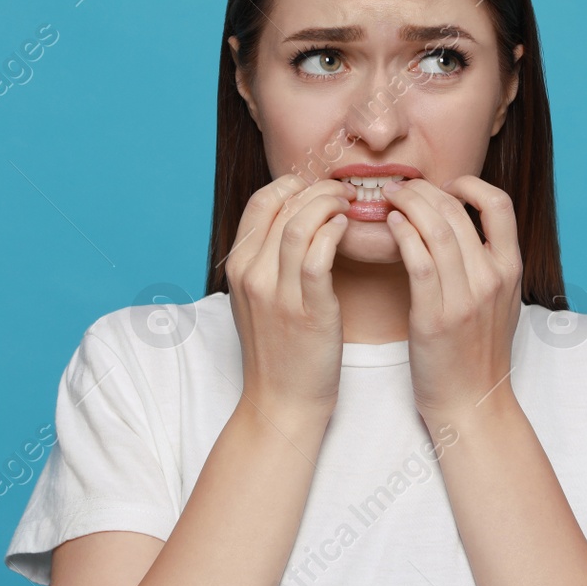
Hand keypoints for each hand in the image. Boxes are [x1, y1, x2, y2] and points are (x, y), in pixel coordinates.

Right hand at [224, 173, 355, 427]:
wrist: (281, 400)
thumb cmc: (277, 348)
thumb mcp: (256, 298)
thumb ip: (265, 259)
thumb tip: (292, 219)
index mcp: (237, 266)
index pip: (260, 202)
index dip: (292, 184)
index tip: (317, 187)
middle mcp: (250, 274)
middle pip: (282, 206)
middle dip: (317, 189)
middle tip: (343, 191)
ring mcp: (276, 292)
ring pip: (299, 224)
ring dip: (328, 204)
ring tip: (349, 205)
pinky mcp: (307, 310)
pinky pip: (318, 256)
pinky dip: (334, 233)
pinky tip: (346, 228)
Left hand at [379, 175, 523, 424]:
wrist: (472, 403)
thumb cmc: (478, 352)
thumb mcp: (500, 301)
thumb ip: (489, 263)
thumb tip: (464, 224)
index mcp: (511, 270)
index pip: (500, 205)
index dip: (470, 185)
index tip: (445, 186)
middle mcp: (492, 278)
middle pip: (458, 211)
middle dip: (424, 190)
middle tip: (401, 187)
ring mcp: (466, 298)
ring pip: (436, 228)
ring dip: (408, 205)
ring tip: (390, 199)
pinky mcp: (436, 317)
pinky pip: (418, 260)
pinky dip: (402, 234)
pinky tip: (390, 225)